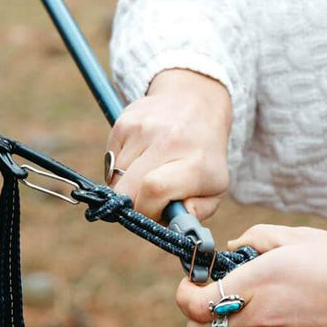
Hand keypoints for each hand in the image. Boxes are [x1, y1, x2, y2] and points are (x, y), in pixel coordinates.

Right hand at [105, 69, 233, 222]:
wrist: (196, 102)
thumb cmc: (204, 156)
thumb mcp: (216, 187)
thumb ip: (197, 212)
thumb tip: (174, 223)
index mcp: (195, 163)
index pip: (154, 190)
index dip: (146, 211)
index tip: (153, 213)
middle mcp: (169, 140)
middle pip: (126, 188)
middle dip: (131, 204)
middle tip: (146, 200)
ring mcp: (144, 128)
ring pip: (116, 176)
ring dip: (127, 183)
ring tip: (148, 171)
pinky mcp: (125, 120)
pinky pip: (111, 159)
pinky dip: (121, 165)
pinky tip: (141, 155)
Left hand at [175, 224, 326, 326]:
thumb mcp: (302, 237)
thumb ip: (257, 239)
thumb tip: (231, 250)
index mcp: (259, 281)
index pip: (193, 305)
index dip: (185, 295)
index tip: (193, 284)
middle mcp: (262, 318)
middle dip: (201, 317)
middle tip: (219, 298)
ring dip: (243, 324)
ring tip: (282, 300)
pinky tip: (302, 316)